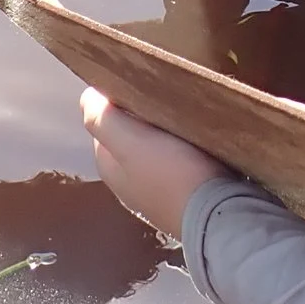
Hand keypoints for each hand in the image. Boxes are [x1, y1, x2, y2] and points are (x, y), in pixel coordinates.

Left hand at [83, 87, 224, 237]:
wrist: (217, 216)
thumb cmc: (172, 174)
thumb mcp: (131, 143)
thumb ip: (103, 120)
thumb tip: (87, 96)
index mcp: (109, 166)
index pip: (105, 120)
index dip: (120, 101)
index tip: (143, 86)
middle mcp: (126, 180)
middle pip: (130, 133)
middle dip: (144, 115)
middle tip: (166, 98)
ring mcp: (153, 190)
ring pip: (153, 145)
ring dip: (165, 129)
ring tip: (184, 114)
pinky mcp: (180, 194)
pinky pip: (175, 159)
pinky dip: (182, 146)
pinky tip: (196, 139)